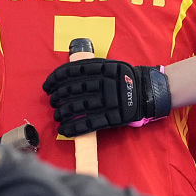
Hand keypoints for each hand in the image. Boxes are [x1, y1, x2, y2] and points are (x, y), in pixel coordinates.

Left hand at [43, 57, 171, 135]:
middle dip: (57, 97)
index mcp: (101, 69)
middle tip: (52, 101)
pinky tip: (64, 130)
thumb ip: (91, 68)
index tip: (47, 85)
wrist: (148, 91)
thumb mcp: (110, 65)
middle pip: (71, 91)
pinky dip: (74, 128)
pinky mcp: (112, 118)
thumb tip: (66, 72)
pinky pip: (89, 124)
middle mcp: (103, 84)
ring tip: (56, 115)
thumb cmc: (125, 78)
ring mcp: (107, 102)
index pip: (71, 72)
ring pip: (77, 108)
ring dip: (62, 113)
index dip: (55, 79)